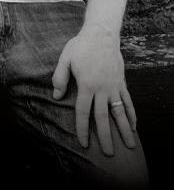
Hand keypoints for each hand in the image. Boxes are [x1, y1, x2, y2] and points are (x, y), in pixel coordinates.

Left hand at [52, 27, 136, 155]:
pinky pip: (128, 101)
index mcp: (86, 85)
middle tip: (109, 154)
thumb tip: (56, 96)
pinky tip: (134, 126)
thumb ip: (59, 78)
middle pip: (103, 117)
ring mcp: (113, 87)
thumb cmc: (80, 46)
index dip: (82, 128)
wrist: (101, 35)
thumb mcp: (65, 59)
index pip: (83, 112)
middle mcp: (101, 89)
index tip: (84, 143)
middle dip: (105, 136)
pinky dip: (132, 114)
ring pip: (120, 112)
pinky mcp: (121, 83)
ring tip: (130, 145)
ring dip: (124, 129)